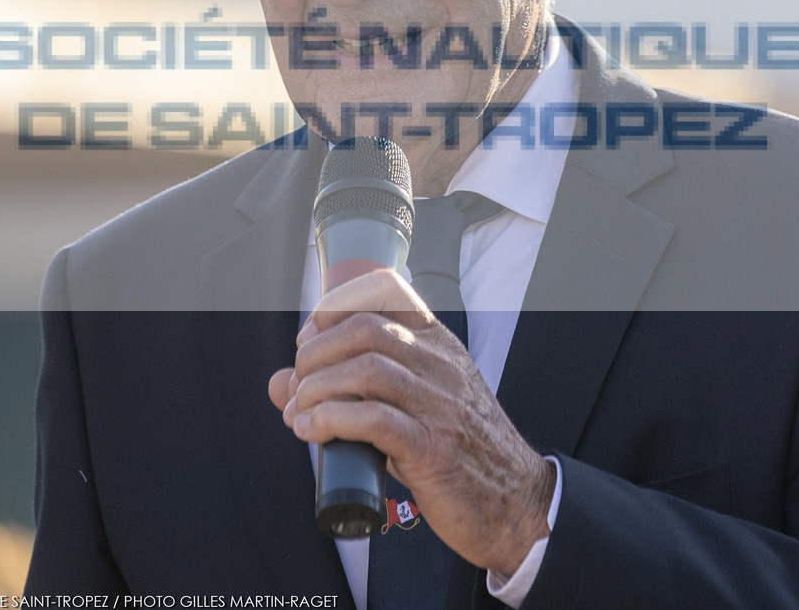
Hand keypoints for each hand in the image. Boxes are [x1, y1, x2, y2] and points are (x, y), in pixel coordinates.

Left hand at [267, 268, 555, 574]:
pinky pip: (374, 420)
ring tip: (300, 412)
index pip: (388, 293)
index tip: (310, 336)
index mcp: (439, 347)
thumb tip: (281, 383)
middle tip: (299, 383)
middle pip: (366, 329)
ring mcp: (440, 407)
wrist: (517, 506)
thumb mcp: (409, 409)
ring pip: (366, 370)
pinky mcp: (433, 450)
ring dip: (317, 388)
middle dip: (316, 352)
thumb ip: (349, 390)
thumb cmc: (456, 454)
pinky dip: (330, 421)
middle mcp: (441, 367)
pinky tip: (311, 432)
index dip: (336, 305)